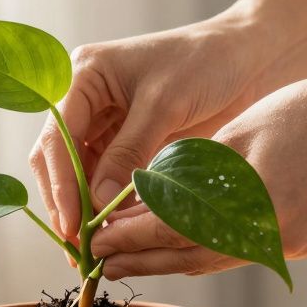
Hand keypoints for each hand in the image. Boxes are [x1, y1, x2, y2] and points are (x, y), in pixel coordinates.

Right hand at [28, 14, 280, 243]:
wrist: (250, 58)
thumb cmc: (207, 62)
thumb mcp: (164, 105)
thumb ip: (128, 153)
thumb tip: (97, 204)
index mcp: (85, 75)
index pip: (57, 137)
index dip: (61, 185)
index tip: (72, 225)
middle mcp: (87, 99)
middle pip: (58, 159)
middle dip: (65, 202)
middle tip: (77, 247)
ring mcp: (105, 123)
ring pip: (79, 175)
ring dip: (83, 209)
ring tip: (93, 248)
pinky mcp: (127, 143)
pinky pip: (106, 179)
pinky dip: (107, 205)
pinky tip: (114, 232)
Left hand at [89, 71, 306, 278]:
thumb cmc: (304, 111)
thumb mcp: (235, 134)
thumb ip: (187, 174)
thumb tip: (134, 205)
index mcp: (256, 206)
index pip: (176, 229)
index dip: (130, 236)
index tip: (94, 238)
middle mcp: (273, 237)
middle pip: (190, 257)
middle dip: (139, 259)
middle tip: (95, 260)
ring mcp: (288, 246)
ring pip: (210, 260)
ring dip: (165, 260)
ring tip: (122, 259)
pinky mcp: (295, 245)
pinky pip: (232, 253)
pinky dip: (197, 251)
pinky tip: (168, 248)